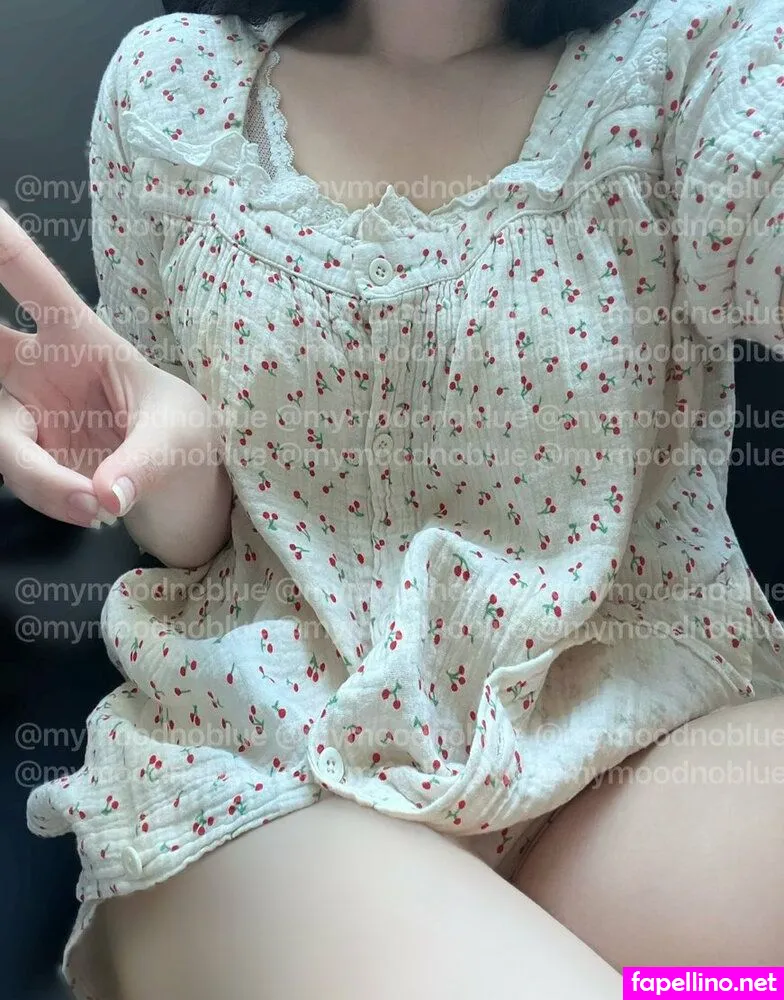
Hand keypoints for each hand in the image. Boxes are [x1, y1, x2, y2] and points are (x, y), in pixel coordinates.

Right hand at [0, 205, 219, 530]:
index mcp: (82, 337)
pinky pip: (20, 477)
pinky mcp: (34, 460)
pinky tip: (95, 511)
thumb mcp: (179, 439)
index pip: (31, 279)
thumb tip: (104, 496)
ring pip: (3, 435)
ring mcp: (33, 415)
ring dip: (39, 476)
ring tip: (97, 505)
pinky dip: (52, 498)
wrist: (187, 494)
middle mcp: (44, 369)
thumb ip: (140, 464)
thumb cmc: (186, 439)